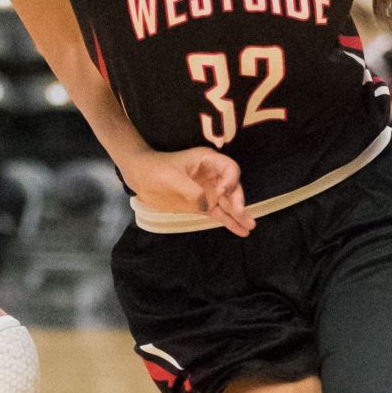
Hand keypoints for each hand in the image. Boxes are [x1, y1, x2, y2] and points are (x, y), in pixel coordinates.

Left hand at [123, 146, 253, 237]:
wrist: (140, 177)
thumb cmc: (155, 170)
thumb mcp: (171, 178)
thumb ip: (191, 190)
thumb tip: (206, 205)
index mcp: (207, 161)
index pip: (229, 168)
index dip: (231, 181)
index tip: (223, 193)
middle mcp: (213, 176)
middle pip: (233, 187)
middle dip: (238, 201)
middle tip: (241, 213)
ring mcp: (209, 191)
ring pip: (229, 203)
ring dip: (240, 214)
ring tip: (250, 226)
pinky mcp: (204, 205)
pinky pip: (220, 214)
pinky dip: (230, 222)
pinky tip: (242, 231)